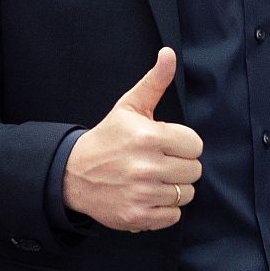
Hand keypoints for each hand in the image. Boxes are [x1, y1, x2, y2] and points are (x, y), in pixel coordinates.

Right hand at [63, 47, 203, 231]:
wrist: (74, 173)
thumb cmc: (108, 137)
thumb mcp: (130, 106)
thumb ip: (155, 81)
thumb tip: (169, 53)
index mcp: (150, 136)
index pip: (196, 145)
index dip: (183, 144)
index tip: (166, 144)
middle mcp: (147, 166)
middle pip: (194, 171)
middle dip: (180, 165)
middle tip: (159, 161)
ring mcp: (142, 193)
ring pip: (185, 194)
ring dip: (173, 187)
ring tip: (153, 178)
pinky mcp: (137, 217)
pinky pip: (173, 216)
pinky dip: (164, 209)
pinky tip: (148, 195)